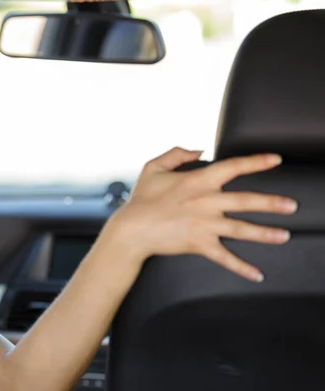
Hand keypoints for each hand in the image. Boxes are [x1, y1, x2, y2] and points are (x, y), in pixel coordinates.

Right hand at [104, 147, 296, 281]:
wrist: (131, 229)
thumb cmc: (140, 199)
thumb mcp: (153, 167)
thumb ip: (176, 153)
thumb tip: (198, 149)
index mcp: (197, 181)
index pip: (232, 167)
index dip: (256, 162)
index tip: (275, 159)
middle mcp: (205, 202)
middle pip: (246, 200)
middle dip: (272, 203)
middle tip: (292, 205)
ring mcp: (204, 225)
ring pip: (241, 229)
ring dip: (265, 234)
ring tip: (285, 236)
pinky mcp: (198, 244)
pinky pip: (224, 257)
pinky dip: (241, 267)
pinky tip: (257, 275)